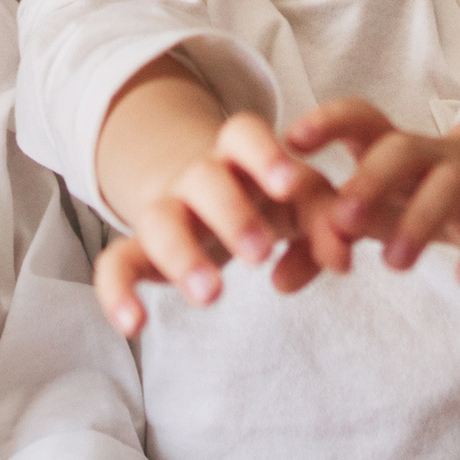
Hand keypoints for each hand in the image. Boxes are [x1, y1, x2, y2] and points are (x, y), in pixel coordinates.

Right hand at [95, 110, 350, 337]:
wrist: (204, 193)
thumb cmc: (267, 196)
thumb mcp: (301, 201)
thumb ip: (328, 222)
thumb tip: (345, 261)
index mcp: (240, 155)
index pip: (244, 133)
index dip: (264, 154)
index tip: (288, 184)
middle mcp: (197, 176)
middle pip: (203, 179)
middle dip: (230, 213)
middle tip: (259, 254)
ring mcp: (165, 211)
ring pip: (159, 221)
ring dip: (183, 255)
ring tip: (212, 295)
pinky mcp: (140, 251)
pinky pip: (114, 264)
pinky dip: (116, 292)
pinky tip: (133, 326)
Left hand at [288, 96, 459, 288]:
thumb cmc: (416, 194)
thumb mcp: (373, 213)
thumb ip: (321, 243)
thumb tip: (274, 281)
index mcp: (389, 146)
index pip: (360, 119)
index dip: (328, 123)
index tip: (291, 140)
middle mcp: (430, 154)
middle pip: (401, 150)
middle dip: (371, 181)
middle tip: (342, 220)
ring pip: (448, 186)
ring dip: (418, 222)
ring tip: (393, 264)